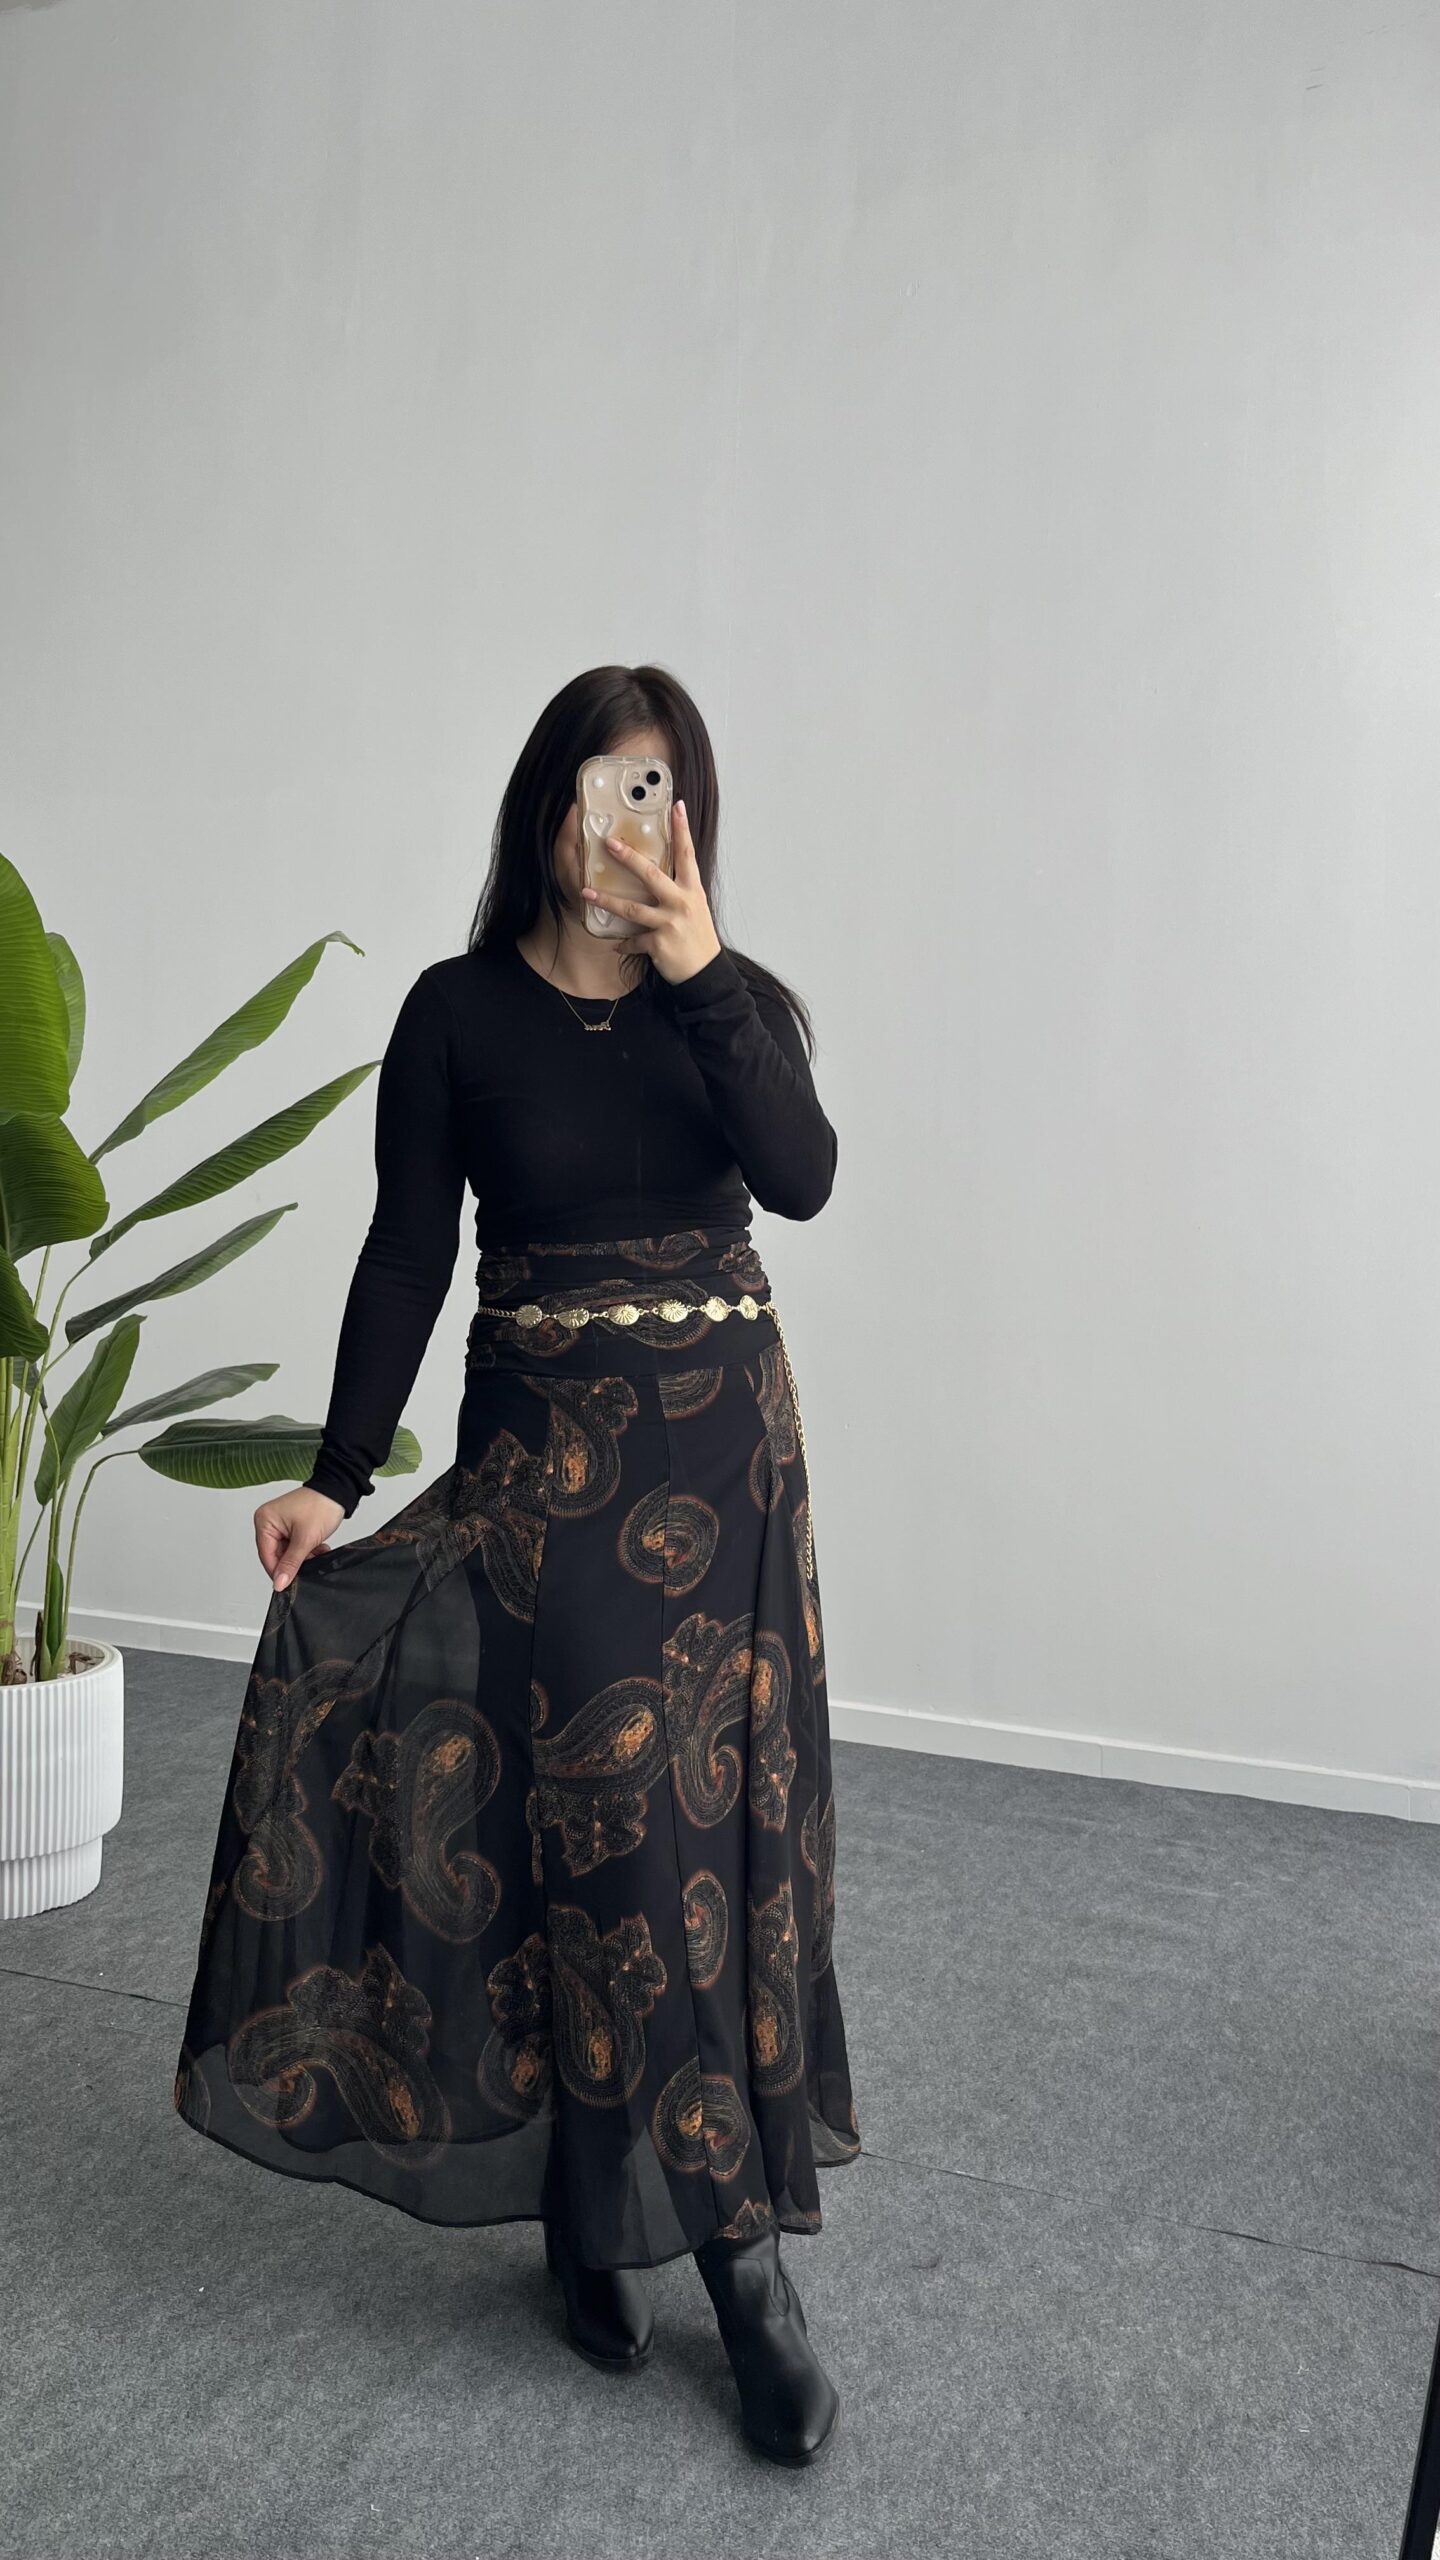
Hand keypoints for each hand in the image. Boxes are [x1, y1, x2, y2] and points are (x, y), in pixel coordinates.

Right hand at [255, 1486, 345, 1589]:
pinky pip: (293, 1546)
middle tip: (308, 1563)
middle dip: (294, 1562)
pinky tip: (316, 1547)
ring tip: (316, 1551)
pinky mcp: (289, 1526)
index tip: (288, 1584)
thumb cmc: (321, 1505)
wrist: (339, 1491)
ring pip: (286, 1552)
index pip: (266, 1555)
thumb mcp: (305, 1539)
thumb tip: (279, 1582)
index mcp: (265, 1520)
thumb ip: (291, 1563)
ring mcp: (278, 1523)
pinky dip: (305, 1550)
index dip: (277, 1571)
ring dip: (302, 1556)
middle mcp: (268, 1521)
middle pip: (275, 1555)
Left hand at [581, 798, 722, 986]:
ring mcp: (670, 923)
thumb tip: (654, 872)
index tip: (677, 806)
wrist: (705, 972)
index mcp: (692, 890)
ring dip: (606, 900)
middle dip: (628, 858)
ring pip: (632, 908)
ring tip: (586, 893)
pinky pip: (633, 940)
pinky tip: (615, 946)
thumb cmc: (697, 937)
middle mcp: (681, 903)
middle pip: (651, 875)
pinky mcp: (659, 944)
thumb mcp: (694, 907)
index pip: (687, 854)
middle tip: (608, 843)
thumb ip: (678, 889)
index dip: (682, 830)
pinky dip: (623, 943)